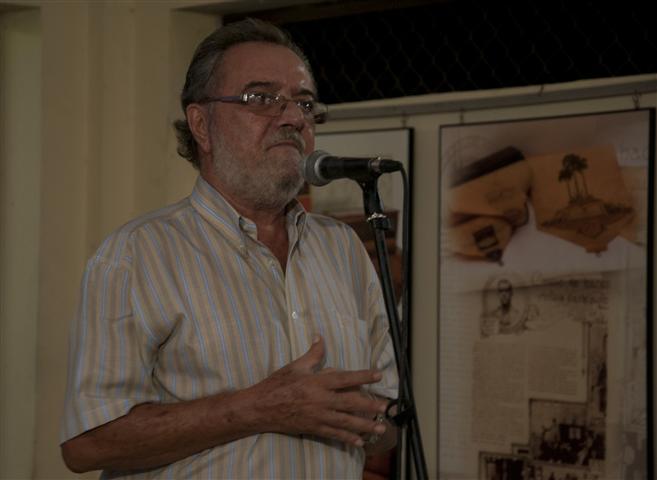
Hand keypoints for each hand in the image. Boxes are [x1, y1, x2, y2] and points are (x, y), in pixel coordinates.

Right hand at [249, 336, 387, 446]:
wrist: (260, 408)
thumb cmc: (277, 385)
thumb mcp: (295, 366)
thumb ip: (312, 354)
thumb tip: (320, 337)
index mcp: (317, 382)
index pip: (345, 378)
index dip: (363, 376)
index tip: (378, 375)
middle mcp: (321, 400)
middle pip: (350, 402)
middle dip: (369, 405)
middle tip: (385, 407)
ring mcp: (318, 416)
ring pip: (346, 421)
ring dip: (364, 425)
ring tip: (379, 429)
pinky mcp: (313, 428)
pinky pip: (333, 434)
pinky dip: (347, 438)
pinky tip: (359, 442)